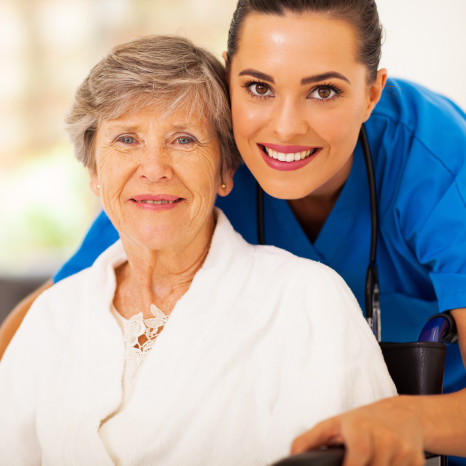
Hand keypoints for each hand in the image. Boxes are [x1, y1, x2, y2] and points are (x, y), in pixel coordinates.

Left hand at [290, 396, 425, 465]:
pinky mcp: (417, 462)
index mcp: (360, 428)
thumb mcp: (333, 425)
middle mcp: (384, 437)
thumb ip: (310, 441)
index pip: (360, 453)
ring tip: (368, 462)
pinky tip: (384, 464)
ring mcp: (403, 451)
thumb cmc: (362, 422)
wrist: (402, 415)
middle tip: (356, 464)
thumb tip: (292, 456)